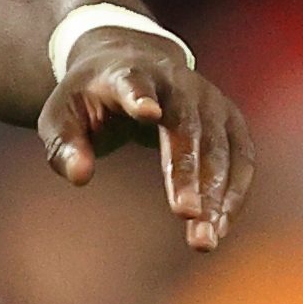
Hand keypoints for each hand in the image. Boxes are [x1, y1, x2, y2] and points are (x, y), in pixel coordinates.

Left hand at [39, 37, 255, 251]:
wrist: (131, 63)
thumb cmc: (90, 99)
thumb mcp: (61, 117)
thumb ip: (64, 146)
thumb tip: (80, 176)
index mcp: (128, 74)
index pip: (135, 83)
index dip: (140, 96)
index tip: (147, 112)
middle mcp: (177, 83)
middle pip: (187, 126)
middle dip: (188, 171)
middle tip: (185, 214)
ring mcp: (209, 100)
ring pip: (221, 147)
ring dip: (216, 194)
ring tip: (204, 240)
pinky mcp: (229, 120)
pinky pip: (241, 159)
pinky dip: (234, 193)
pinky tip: (220, 226)